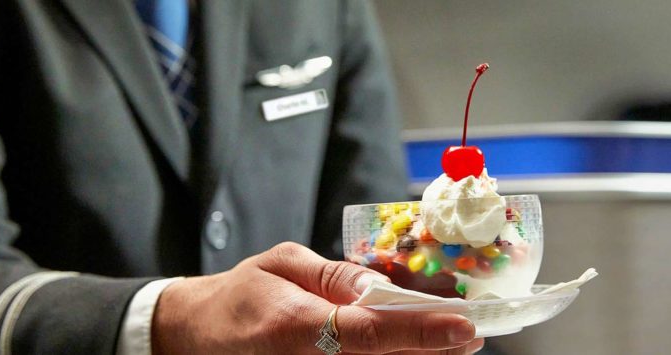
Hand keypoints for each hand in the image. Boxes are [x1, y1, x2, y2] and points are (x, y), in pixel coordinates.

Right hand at [151, 242, 483, 353]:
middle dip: (431, 347)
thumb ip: (334, 277)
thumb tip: (382, 287)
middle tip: (470, 331)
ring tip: (447, 336)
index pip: (368, 333)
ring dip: (415, 353)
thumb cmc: (240, 295)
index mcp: (296, 327)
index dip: (419, 332)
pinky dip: (393, 353)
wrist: (200, 336)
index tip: (463, 327)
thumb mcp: (282, 265)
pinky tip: (408, 342)